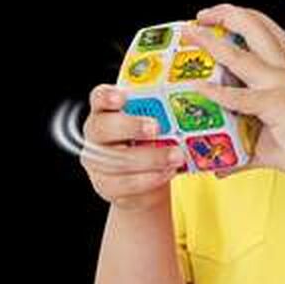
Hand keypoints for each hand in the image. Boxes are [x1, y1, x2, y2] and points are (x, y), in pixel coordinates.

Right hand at [79, 83, 186, 209]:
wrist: (149, 179)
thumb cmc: (152, 142)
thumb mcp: (156, 124)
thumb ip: (162, 114)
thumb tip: (188, 101)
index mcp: (106, 112)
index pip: (99, 98)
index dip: (108, 97)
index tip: (123, 97)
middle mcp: (96, 135)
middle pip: (103, 128)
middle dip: (130, 127)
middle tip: (156, 127)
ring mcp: (96, 163)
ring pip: (117, 160)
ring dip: (150, 159)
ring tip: (176, 156)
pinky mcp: (106, 187)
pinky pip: (126, 184)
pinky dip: (150, 179)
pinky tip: (168, 172)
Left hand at [182, 3, 284, 185]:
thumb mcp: (270, 141)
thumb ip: (243, 148)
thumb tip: (221, 165)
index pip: (264, 32)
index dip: (238, 19)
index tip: (213, 20)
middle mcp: (282, 71)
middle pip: (254, 26)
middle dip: (224, 14)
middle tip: (199, 18)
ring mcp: (279, 85)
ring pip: (241, 53)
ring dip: (212, 42)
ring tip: (192, 34)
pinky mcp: (275, 104)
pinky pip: (240, 96)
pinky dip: (216, 92)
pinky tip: (198, 88)